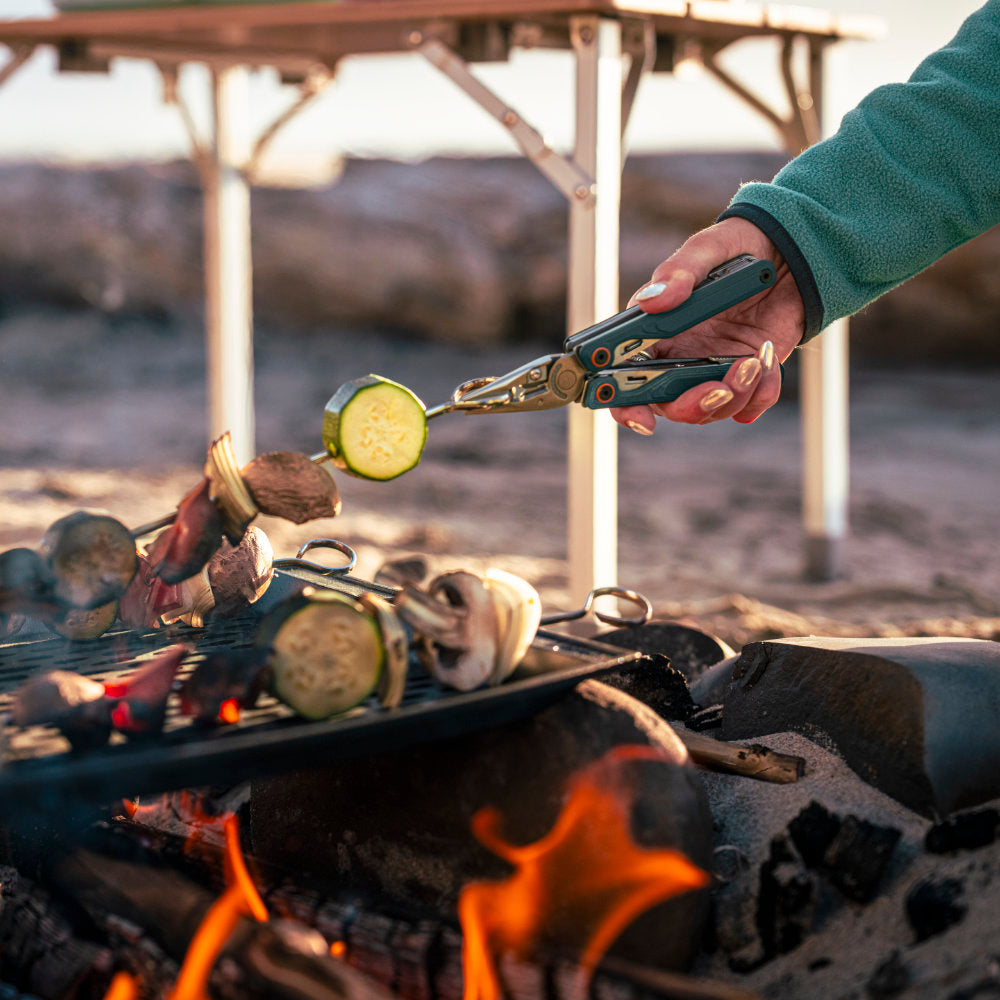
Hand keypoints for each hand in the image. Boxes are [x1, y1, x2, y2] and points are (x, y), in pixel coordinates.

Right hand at [611, 217, 803, 431]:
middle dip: (692, 405)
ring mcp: (712, 370)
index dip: (624, 404)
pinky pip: (749, 405)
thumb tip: (652, 302)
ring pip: (711, 410)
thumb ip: (678, 273)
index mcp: (654, 332)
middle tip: (717, 388)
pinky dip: (761, 392)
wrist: (789, 253)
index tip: (640, 417)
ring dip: (734, 395)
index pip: (625, 377)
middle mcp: (677, 358)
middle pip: (668, 405)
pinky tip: (767, 359)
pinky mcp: (745, 377)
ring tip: (754, 362)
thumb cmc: (737, 247)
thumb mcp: (707, 249)